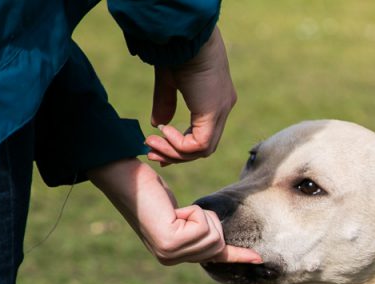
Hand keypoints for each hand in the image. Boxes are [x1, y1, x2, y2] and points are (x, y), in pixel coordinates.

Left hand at [88, 159, 261, 264]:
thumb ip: (196, 232)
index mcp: (172, 256)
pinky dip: (195, 211)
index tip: (258, 258)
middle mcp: (170, 259)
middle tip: (183, 212)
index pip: (212, 256)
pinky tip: (175, 211)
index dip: (237, 256)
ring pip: (213, 234)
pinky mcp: (170, 242)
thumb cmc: (151, 193)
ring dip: (201, 215)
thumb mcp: (180, 215)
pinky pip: (203, 225)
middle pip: (218, 242)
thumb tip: (218, 246)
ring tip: (178, 212)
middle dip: (209, 221)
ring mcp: (169, 254)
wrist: (127, 181)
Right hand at [146, 27, 235, 165]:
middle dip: (176, 155)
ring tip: (151, 143)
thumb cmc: (177, 51)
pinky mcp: (214, 113)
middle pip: (204, 147)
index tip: (158, 147)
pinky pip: (200, 144)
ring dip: (174, 152)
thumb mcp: (169, 81)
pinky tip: (163, 130)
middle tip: (151, 154)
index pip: (204, 135)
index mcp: (215, 100)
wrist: (185, 37)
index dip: (181, 146)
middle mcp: (223, 108)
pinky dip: (179, 144)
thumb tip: (157, 125)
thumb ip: (166, 104)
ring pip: (203, 151)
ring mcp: (221, 111)